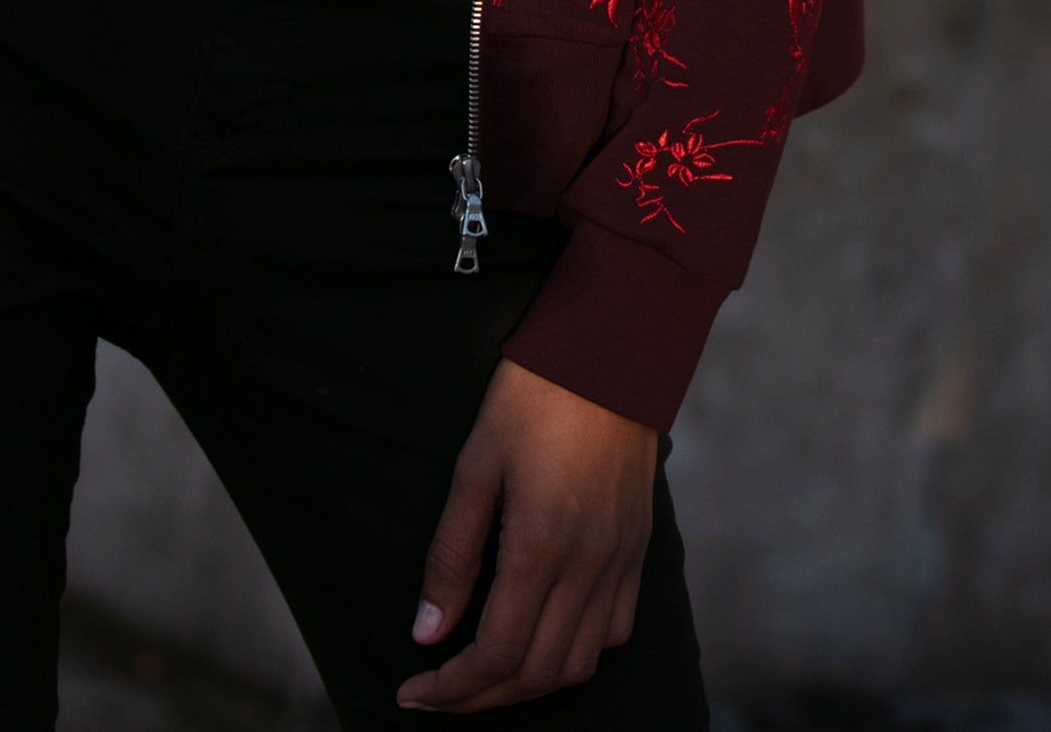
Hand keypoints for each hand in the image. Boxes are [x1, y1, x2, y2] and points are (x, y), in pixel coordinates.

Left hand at [397, 359, 657, 711]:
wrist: (609, 352)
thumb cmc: (532, 398)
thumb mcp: (474, 466)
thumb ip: (452, 554)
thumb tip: (427, 631)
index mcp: (541, 546)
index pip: (496, 653)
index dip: (451, 688)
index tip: (412, 691)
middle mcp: (589, 566)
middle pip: (536, 673)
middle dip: (480, 697)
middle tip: (437, 693)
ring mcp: (621, 562)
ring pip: (578, 664)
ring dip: (527, 684)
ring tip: (482, 676)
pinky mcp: (639, 551)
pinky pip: (613, 632)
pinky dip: (574, 655)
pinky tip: (542, 638)